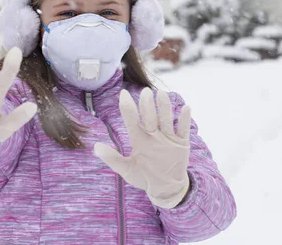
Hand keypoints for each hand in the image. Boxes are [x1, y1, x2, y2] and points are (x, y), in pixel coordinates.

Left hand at [94, 88, 191, 208]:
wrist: (165, 188)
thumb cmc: (144, 177)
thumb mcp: (127, 169)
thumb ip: (112, 158)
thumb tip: (95, 147)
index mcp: (139, 139)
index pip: (132, 121)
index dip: (128, 108)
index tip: (123, 94)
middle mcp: (153, 135)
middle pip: (150, 118)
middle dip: (147, 106)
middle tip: (144, 92)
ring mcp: (168, 138)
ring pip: (166, 120)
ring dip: (164, 108)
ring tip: (161, 94)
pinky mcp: (181, 143)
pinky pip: (183, 130)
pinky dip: (184, 120)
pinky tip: (186, 108)